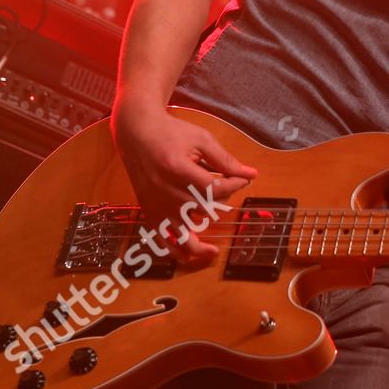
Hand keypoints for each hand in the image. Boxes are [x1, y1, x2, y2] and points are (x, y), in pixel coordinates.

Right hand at [110, 103, 256, 263]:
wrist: (137, 134)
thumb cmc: (170, 133)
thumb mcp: (201, 139)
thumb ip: (225, 160)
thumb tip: (250, 174)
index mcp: (178, 170)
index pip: (215, 189)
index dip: (235, 185)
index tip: (243, 178)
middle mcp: (166, 193)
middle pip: (205, 209)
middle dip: (223, 201)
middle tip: (227, 189)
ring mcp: (157, 206)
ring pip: (187, 232)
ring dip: (204, 234)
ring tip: (214, 248)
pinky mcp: (150, 212)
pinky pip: (163, 241)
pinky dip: (177, 252)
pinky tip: (190, 256)